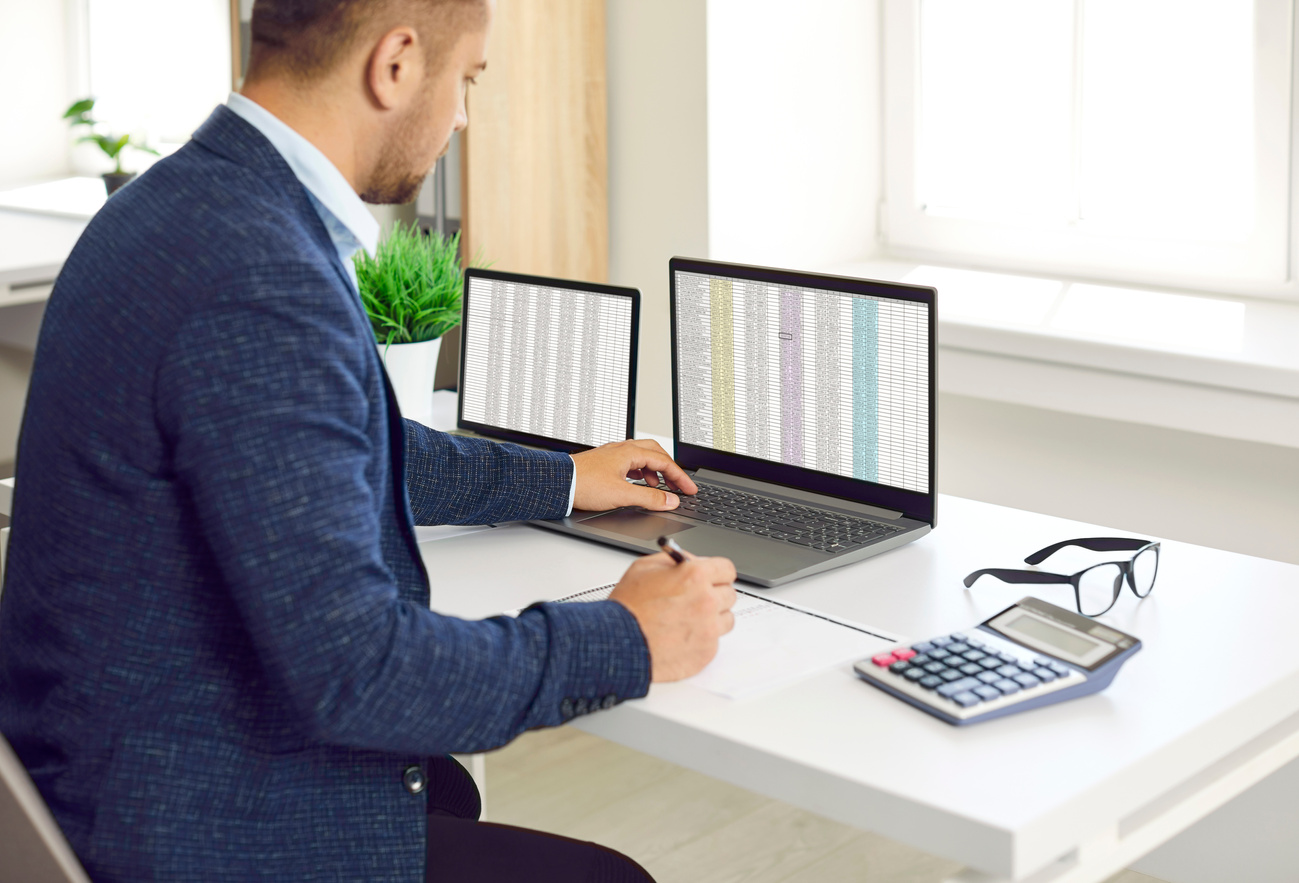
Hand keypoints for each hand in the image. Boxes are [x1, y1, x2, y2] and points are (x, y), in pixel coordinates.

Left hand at [571, 439, 698, 511]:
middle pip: (655, 452)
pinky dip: (640, 472)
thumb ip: (649, 498)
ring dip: (654, 470)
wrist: (557, 484)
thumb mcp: (622, 495)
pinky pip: (629, 463)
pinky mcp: (604, 463)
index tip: (690, 489)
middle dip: (670, 469)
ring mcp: (612, 455)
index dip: (680, 476)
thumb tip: (670, 500)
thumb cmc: (583, 485)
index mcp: (629, 453)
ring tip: (658, 487)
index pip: (664, 461)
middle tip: (678, 484)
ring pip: (641, 457)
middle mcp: (621, 450)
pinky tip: (637, 483)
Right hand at [609, 550, 736, 681]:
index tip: (714, 578)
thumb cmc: (627, 608)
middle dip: (715, 595)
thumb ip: (674, 561)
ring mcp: (709, 629)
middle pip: (729, 594)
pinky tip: (683, 637)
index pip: (727, 569)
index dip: (718, 573)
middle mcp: (707, 601)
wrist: (618, 643)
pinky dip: (703, 640)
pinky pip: (715, 642)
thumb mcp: (644, 568)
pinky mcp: (706, 652)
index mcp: (695, 576)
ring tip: (689, 620)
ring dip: (713, 618)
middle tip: (697, 600)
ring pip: (726, 619)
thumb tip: (690, 561)